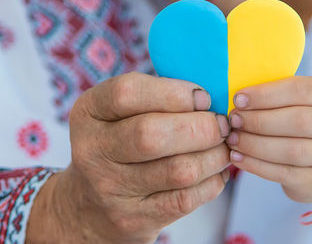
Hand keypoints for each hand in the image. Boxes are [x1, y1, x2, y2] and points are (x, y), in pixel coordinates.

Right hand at [27, 72, 230, 242]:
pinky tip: (215, 171)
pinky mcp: (134, 219)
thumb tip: (215, 94)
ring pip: (179, 170)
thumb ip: (157, 97)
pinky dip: (212, 182)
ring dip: (215, 156)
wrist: (90, 208)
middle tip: (222, 124)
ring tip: (223, 147)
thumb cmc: (120, 145)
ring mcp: (111, 189)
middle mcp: (92, 151)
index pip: (128, 92)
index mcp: (88, 112)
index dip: (175, 92)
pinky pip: (187, 199)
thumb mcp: (119, 114)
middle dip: (202, 127)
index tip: (203, 97)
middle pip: (152, 134)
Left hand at [226, 76, 311, 202]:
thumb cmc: (300, 124)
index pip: (301, 90)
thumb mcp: (295, 103)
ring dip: (256, 144)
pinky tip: (238, 158)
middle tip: (234, 121)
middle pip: (299, 121)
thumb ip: (272, 96)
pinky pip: (285, 173)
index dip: (267, 94)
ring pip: (292, 150)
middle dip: (260, 120)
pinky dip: (257, 165)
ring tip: (233, 139)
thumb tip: (237, 98)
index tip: (238, 99)